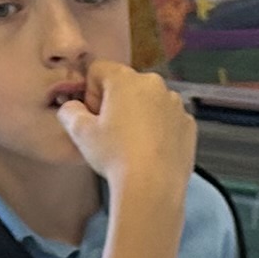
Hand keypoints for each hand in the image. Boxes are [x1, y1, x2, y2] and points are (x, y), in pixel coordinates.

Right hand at [55, 58, 198, 204]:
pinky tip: (150, 151)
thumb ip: (70, 112)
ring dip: (139, 115)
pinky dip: (159, 129)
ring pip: (149, 102)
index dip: (91, 93)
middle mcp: (154, 84)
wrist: (153, 187)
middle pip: (126, 85)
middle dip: (116, 103)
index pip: (98, 70)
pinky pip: (168, 119)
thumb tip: (71, 108)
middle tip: (111, 132)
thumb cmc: (115, 156)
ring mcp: (175, 104)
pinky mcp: (188, 125)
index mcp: (125, 79)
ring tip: (132, 145)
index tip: (94, 116)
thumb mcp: (80, 133)